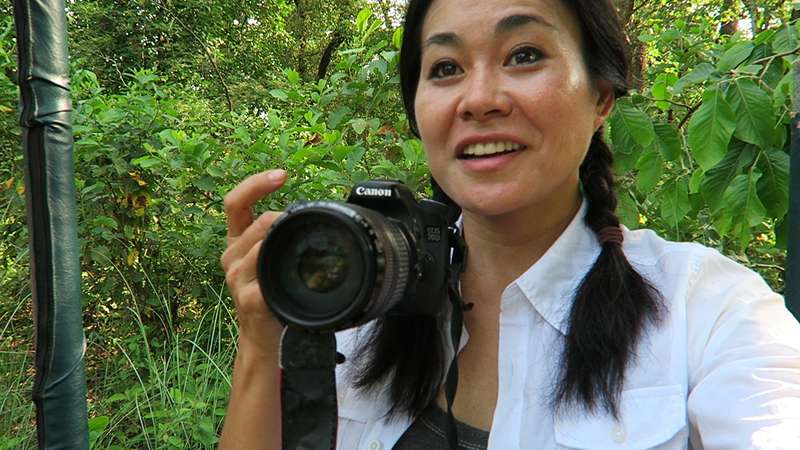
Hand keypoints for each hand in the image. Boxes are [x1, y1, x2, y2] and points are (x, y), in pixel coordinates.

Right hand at [221, 169, 286, 353]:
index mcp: (237, 241)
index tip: (281, 174)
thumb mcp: (270, 259)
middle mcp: (231, 256)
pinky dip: (281, 270)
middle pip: (256, 222)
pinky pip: (266, 275)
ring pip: (262, 244)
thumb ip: (278, 236)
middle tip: (304, 224)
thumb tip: (306, 211)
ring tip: (302, 251)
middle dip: (282, 218)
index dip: (255, 184)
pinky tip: (292, 275)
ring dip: (284, 241)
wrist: (263, 336)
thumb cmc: (271, 294)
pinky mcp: (248, 298)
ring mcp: (237, 278)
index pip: (235, 203)